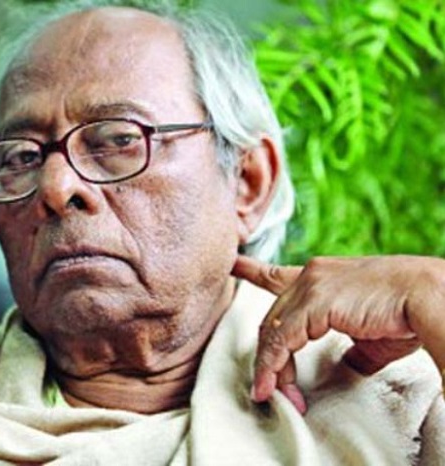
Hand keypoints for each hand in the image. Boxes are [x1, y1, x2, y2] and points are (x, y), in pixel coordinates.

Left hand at [231, 255, 444, 413]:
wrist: (428, 297)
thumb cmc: (405, 314)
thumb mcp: (370, 334)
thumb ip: (350, 348)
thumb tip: (344, 366)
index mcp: (321, 276)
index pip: (277, 275)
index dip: (253, 271)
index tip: (234, 263)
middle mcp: (310, 275)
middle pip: (273, 320)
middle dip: (269, 358)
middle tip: (267, 387)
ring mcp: (309, 285)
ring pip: (273, 332)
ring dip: (270, 368)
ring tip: (268, 394)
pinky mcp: (313, 303)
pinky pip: (281, 341)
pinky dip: (273, 367)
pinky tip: (271, 386)